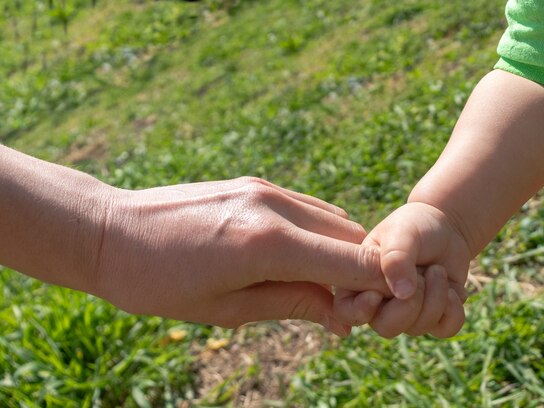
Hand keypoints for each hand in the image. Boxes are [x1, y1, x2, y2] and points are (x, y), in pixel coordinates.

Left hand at [94, 177, 387, 335]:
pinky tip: (299, 257)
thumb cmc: (158, 281)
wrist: (108, 231)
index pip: (350, 262)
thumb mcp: (227, 309)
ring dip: (340, 251)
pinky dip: (316, 234)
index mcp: (267, 244)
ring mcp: (265, 188)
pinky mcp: (254, 183)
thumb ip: (293, 305)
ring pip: (331, 219)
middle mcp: (274, 206)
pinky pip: (305, 208)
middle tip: (348, 307)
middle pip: (350, 236)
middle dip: (361, 271)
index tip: (391, 307)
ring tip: (321, 286)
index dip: (380, 285)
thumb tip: (342, 318)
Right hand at [334, 202, 470, 337]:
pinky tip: (452, 290)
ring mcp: (407, 315)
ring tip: (437, 270)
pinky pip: (445, 329)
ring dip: (436, 296)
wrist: (445, 228)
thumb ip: (396, 259)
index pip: (347, 312)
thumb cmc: (413, 226)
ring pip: (419, 328)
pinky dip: (454, 310)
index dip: (361, 310)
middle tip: (421, 273)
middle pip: (387, 328)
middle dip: (410, 302)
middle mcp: (379, 304)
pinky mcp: (434, 318)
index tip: (378, 292)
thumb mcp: (402, 235)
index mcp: (358, 282)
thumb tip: (402, 295)